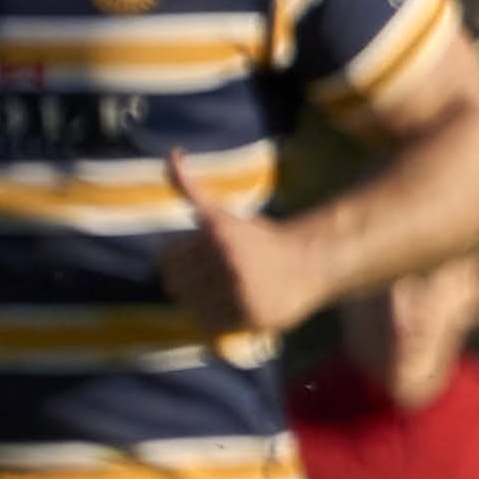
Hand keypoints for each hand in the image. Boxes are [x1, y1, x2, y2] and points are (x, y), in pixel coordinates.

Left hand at [153, 153, 326, 338]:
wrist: (311, 263)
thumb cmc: (261, 239)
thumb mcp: (223, 213)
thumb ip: (190, 187)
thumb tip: (171, 153)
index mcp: (216, 233)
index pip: (167, 260)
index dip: (178, 262)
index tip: (201, 261)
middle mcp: (228, 260)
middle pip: (177, 284)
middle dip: (191, 283)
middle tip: (214, 281)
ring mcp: (240, 289)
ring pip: (192, 306)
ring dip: (202, 304)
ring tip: (223, 296)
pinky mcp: (252, 314)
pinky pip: (210, 325)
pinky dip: (214, 321)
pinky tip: (232, 309)